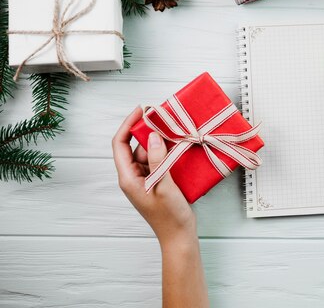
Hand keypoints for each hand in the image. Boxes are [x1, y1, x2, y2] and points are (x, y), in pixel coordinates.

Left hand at [112, 107, 195, 245]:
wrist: (179, 237)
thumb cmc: (169, 216)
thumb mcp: (163, 185)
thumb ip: (157, 160)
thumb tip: (152, 136)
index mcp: (128, 178)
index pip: (119, 144)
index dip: (128, 124)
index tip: (141, 110)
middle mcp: (134, 176)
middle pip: (135, 146)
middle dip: (147, 130)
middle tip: (163, 116)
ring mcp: (146, 179)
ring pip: (149, 152)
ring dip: (160, 141)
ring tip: (175, 129)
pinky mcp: (158, 181)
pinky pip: (159, 160)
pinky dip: (167, 151)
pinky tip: (179, 146)